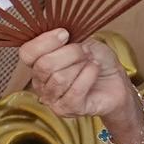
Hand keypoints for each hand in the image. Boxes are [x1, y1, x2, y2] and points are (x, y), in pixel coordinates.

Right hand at [18, 28, 138, 128]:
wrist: (116, 81)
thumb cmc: (97, 61)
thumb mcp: (83, 41)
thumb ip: (67, 38)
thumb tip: (60, 34)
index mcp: (38, 63)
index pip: (27, 53)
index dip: (45, 41)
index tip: (65, 34)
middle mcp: (40, 82)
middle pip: (44, 65)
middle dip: (70, 53)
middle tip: (86, 51)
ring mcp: (51, 98)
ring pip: (59, 78)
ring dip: (81, 65)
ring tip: (91, 62)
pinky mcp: (66, 110)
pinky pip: (74, 91)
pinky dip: (88, 76)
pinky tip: (94, 70)